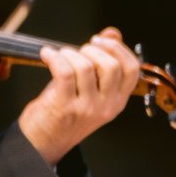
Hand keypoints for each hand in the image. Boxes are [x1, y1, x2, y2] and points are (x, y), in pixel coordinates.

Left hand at [18, 29, 140, 164]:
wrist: (43, 143)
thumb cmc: (66, 113)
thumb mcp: (91, 89)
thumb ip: (104, 61)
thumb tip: (113, 33)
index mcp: (117, 101)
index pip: (132, 69)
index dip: (119, 48)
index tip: (101, 41)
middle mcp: (106, 106)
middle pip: (111, 66)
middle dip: (92, 50)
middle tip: (79, 51)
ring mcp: (86, 108)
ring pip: (85, 67)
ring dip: (70, 53)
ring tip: (61, 55)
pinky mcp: (65, 107)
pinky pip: (64, 72)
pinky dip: (54, 57)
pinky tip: (47, 54)